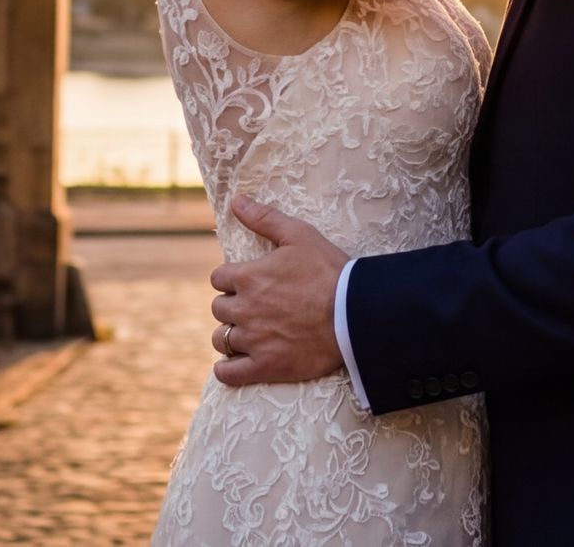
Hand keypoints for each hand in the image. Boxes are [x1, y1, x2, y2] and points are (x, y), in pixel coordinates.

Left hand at [207, 197, 347, 387]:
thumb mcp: (299, 235)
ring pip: (221, 339)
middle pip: (219, 308)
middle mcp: (244, 309)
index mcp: (248, 277)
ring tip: (249, 333)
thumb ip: (264, 218)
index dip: (232, 279)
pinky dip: (227, 370)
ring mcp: (253, 340)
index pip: (218, 278)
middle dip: (232, 306)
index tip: (248, 282)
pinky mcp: (265, 366)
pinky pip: (228, 374)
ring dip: (230, 335)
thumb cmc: (329, 271)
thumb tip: (236, 200)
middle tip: (255, 307)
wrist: (355, 313)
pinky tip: (235, 363)